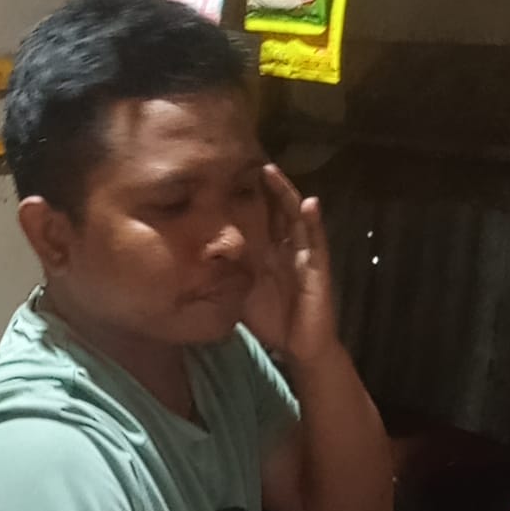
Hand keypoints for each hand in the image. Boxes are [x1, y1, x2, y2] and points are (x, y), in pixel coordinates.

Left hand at [241, 165, 337, 364]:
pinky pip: (316, 240)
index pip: (258, 219)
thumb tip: (192, 269)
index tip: (228, 176)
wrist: (300, 347)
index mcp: (268, 253)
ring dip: (286, 194)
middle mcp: (286, 248)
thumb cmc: (270, 321)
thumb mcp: (239, 293)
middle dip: (266, 188)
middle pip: (276, 210)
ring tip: (272, 172)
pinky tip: (310, 203)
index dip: (248, 199)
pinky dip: (314, 221)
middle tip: (249, 163)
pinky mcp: (317, 267)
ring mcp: (303, 255)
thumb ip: (224, 277)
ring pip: (295, 217)